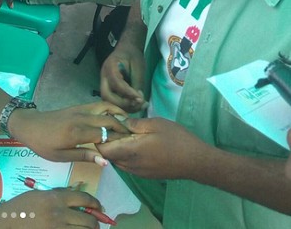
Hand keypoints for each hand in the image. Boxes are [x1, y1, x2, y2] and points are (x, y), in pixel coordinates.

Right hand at [0, 189, 103, 227]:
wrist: (8, 223)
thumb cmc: (21, 207)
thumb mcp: (40, 194)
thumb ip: (58, 195)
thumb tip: (77, 200)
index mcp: (56, 198)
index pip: (84, 199)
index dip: (95, 203)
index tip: (99, 207)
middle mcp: (60, 213)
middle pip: (89, 219)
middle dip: (95, 222)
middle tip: (95, 223)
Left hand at [9, 102, 129, 164]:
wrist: (30, 125)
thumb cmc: (44, 144)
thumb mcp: (61, 156)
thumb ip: (84, 156)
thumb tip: (106, 161)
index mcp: (77, 132)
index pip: (105, 134)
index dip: (119, 140)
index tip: (131, 145)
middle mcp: (81, 118)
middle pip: (109, 119)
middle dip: (123, 126)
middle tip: (135, 136)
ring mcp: (80, 109)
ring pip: (105, 107)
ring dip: (119, 113)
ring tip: (129, 123)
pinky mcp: (78, 106)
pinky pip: (97, 104)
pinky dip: (110, 108)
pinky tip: (115, 116)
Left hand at [97, 117, 211, 179]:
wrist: (197, 161)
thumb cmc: (177, 139)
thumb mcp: (156, 124)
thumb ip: (134, 124)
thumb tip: (119, 122)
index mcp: (132, 152)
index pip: (104, 150)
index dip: (100, 138)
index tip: (104, 124)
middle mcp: (132, 165)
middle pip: (109, 156)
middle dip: (107, 142)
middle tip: (113, 126)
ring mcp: (139, 172)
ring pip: (118, 161)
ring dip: (116, 149)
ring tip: (124, 134)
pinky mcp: (146, 175)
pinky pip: (127, 165)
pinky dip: (125, 155)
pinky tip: (134, 143)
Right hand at [100, 43, 146, 111]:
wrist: (127, 50)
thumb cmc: (133, 56)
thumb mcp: (138, 67)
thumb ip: (137, 84)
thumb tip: (138, 100)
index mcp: (110, 66)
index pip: (116, 83)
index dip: (128, 93)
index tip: (141, 98)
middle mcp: (104, 76)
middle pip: (107, 96)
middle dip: (122, 104)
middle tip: (138, 104)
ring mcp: (104, 83)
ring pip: (108, 101)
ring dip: (123, 107)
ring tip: (139, 106)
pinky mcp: (108, 89)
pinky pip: (112, 100)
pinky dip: (123, 106)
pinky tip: (135, 105)